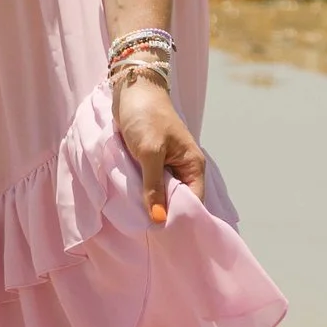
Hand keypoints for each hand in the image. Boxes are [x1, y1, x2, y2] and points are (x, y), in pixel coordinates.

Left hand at [113, 70, 205, 225]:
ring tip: (138, 224)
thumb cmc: (146, 116)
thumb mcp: (150, 153)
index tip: (164, 238)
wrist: (133, 88)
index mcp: (193, 166)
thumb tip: (158, 220)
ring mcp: (168, 166)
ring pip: (163, 194)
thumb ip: (154, 187)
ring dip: (151, 205)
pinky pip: (151, 185)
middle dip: (164, 215)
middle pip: (179, 202)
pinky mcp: (152, 162)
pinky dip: (143, 193)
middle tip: (148, 236)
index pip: (194, 202)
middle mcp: (184, 168)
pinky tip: (133, 205)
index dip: (180, 219)